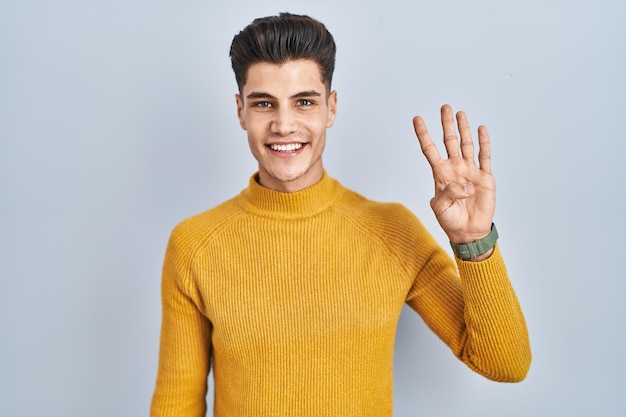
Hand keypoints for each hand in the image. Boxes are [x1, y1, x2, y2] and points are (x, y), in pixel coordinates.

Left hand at [413, 104, 495, 244]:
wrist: (468, 231)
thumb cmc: (450, 220)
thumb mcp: (440, 208)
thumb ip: (448, 193)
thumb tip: (464, 185)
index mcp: (440, 174)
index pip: (430, 149)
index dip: (423, 134)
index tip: (417, 119)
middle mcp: (454, 168)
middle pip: (449, 141)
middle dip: (446, 124)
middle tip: (444, 107)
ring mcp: (470, 171)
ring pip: (466, 144)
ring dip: (464, 129)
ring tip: (460, 113)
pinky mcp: (484, 177)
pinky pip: (484, 156)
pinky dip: (483, 142)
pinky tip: (481, 129)